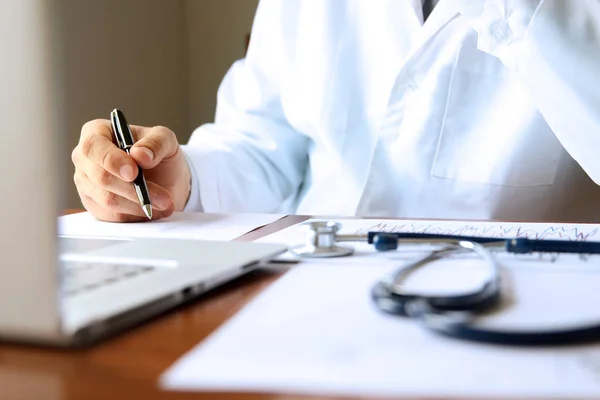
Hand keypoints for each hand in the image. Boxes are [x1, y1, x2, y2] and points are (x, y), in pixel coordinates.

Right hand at [71, 120, 190, 221]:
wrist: (165, 179)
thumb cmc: (159, 153)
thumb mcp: (166, 139)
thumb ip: (156, 143)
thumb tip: (140, 155)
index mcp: (97, 132)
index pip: (93, 146)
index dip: (111, 160)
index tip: (133, 172)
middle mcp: (85, 158)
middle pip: (101, 177)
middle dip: (134, 190)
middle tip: (162, 197)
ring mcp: (87, 184)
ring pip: (108, 199)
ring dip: (139, 204)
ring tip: (164, 203)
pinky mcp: (95, 206)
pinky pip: (112, 215)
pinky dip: (136, 214)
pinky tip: (154, 210)